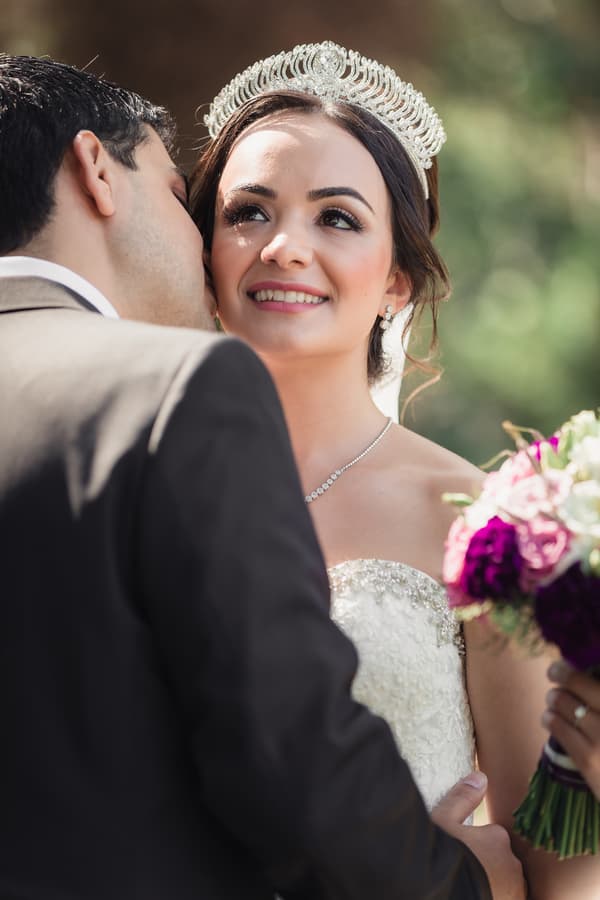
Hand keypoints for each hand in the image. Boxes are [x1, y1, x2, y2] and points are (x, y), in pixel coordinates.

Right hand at [432, 771, 525, 899]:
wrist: (434, 887)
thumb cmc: (439, 854)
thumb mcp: (442, 820)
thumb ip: (461, 799)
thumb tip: (480, 776)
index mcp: (497, 838)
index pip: (493, 838)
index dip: (476, 845)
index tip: (461, 850)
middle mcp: (512, 864)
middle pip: (502, 862)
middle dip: (488, 865)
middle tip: (466, 869)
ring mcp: (515, 890)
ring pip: (508, 884)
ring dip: (495, 882)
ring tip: (472, 884)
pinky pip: (507, 895)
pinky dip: (498, 893)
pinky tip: (478, 892)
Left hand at [544, 659, 599, 798]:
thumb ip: (597, 705)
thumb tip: (582, 683)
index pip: (595, 686)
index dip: (572, 673)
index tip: (557, 667)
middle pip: (581, 689)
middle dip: (562, 682)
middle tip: (554, 685)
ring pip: (567, 706)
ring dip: (554, 701)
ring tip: (551, 704)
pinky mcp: (590, 762)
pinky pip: (562, 730)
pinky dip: (551, 720)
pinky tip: (548, 719)